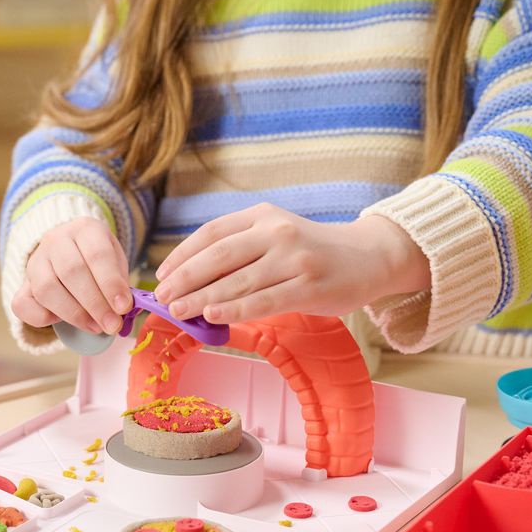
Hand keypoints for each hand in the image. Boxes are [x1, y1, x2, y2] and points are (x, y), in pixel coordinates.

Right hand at [11, 217, 132, 333]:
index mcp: (86, 229)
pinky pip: (22, 303)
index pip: (97, 255)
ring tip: (96, 327)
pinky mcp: (23, 282)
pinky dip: (41, 318)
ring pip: (46, 289)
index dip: (111, 284)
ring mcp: (35, 261)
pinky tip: (62, 322)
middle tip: (112, 324)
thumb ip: (121, 284)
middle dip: (95, 304)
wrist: (74, 251)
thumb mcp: (117, 263)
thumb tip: (126, 311)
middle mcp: (56, 240)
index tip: (123, 307)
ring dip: (74, 314)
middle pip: (72, 272)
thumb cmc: (101, 261)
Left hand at [153, 203, 430, 323]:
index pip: (212, 234)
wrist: (368, 256)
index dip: (182, 255)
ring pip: (238, 281)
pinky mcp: (309, 286)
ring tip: (179, 311)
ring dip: (202, 298)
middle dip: (185, 279)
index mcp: (263, 215)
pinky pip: (264, 301)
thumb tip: (196, 283)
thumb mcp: (278, 235)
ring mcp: (294, 259)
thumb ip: (244, 251)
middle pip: (219, 256)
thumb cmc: (315, 252)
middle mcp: (277, 232)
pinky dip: (235, 309)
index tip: (162, 276)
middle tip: (163, 299)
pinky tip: (213, 316)